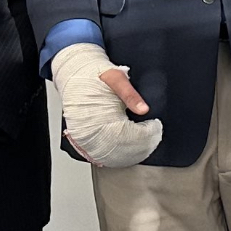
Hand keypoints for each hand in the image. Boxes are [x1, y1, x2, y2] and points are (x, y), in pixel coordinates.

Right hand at [49, 43, 161, 167]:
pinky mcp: (85, 139)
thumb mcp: (116, 78)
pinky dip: (119, 154)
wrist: (75, 74)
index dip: (147, 134)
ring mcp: (86, 136)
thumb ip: (130, 95)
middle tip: (154, 135)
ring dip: (131, 153)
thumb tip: (144, 110)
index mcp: (100, 115)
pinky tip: (129, 150)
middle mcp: (90, 129)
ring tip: (145, 143)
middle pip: (123, 150)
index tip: (156, 127)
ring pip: (113, 156)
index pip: (130, 136)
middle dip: (142, 145)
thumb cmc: (95, 75)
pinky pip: (102, 154)